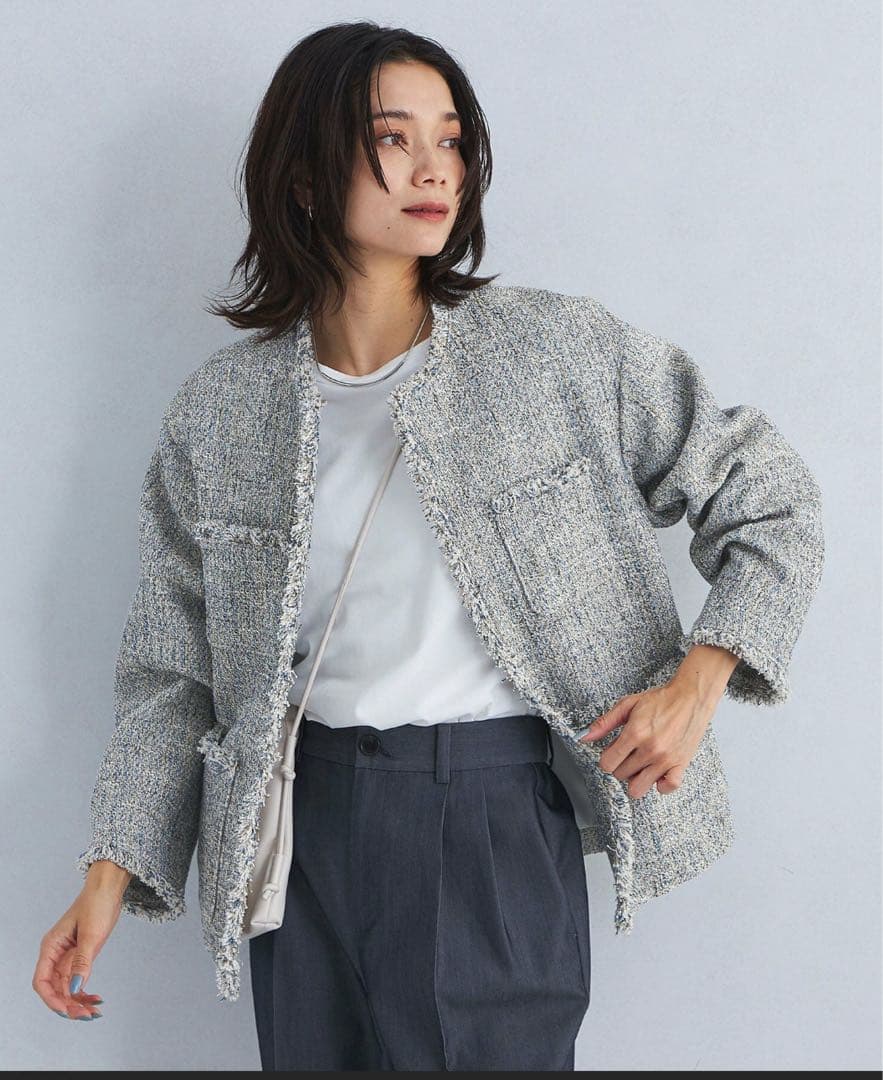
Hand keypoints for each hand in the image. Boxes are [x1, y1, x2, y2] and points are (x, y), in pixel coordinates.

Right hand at [32, 865, 127, 1019]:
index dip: (52, 999)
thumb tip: (75, 988)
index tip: (68, 1010)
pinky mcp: (80, 955)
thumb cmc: (97, 904)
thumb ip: (83, 962)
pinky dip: (85, 991)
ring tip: (94, 1012)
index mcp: (51, 947)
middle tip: (87, 1016)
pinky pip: (78, 979)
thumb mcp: (92, 934)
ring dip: (78, 1001)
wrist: (108, 887)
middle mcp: (56, 954)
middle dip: (69, 1005)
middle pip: (55, 988)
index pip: (42, 981)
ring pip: (67, 987)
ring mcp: (68, 956)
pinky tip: (97, 999)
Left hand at [578, 679, 716, 798]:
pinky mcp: (681, 764)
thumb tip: (584, 737)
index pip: (607, 763)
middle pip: (621, 775)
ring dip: (636, 778)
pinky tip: (657, 773)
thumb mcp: (628, 705)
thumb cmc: (661, 700)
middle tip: (629, 752)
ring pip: (639, 788)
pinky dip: (660, 785)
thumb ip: (604, 723)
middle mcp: (650, 749)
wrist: (690, 697)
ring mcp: (666, 759)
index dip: (607, 758)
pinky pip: (667, 788)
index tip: (613, 751)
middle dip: (621, 765)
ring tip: (640, 764)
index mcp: (635, 733)